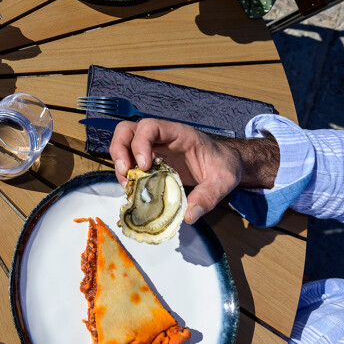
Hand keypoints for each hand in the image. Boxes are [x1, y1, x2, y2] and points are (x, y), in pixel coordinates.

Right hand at [109, 119, 246, 224]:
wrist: (224, 164)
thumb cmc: (223, 166)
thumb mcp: (223, 181)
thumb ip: (208, 196)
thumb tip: (189, 215)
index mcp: (178, 134)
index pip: (150, 127)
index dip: (141, 144)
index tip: (144, 166)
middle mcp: (161, 137)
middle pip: (127, 130)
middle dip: (119, 150)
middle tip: (126, 173)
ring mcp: (153, 147)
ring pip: (123, 143)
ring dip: (119, 163)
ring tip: (128, 184)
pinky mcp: (150, 159)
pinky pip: (130, 160)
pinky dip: (126, 174)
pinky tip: (134, 189)